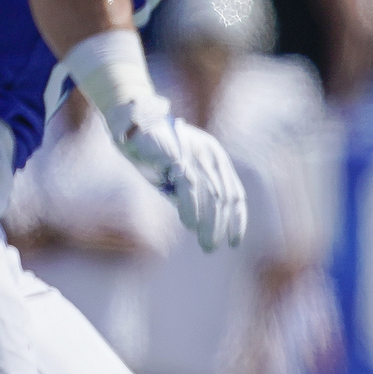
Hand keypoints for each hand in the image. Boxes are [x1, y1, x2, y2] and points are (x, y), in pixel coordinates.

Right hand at [110, 96, 245, 250]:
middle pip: (225, 198)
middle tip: (213, 246)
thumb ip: (191, 195)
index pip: (236, 194)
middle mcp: (213, 157)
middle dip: (221, 226)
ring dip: (210, 223)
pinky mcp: (178, 156)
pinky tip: (190, 225)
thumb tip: (201, 224)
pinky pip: (190, 185)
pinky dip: (192, 207)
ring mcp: (197, 155)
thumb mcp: (178, 177)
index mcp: (218, 160)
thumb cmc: (155, 155)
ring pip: (212, 195)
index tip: (234, 241)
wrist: (132, 127)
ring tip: (206, 243)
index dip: (238, 219)